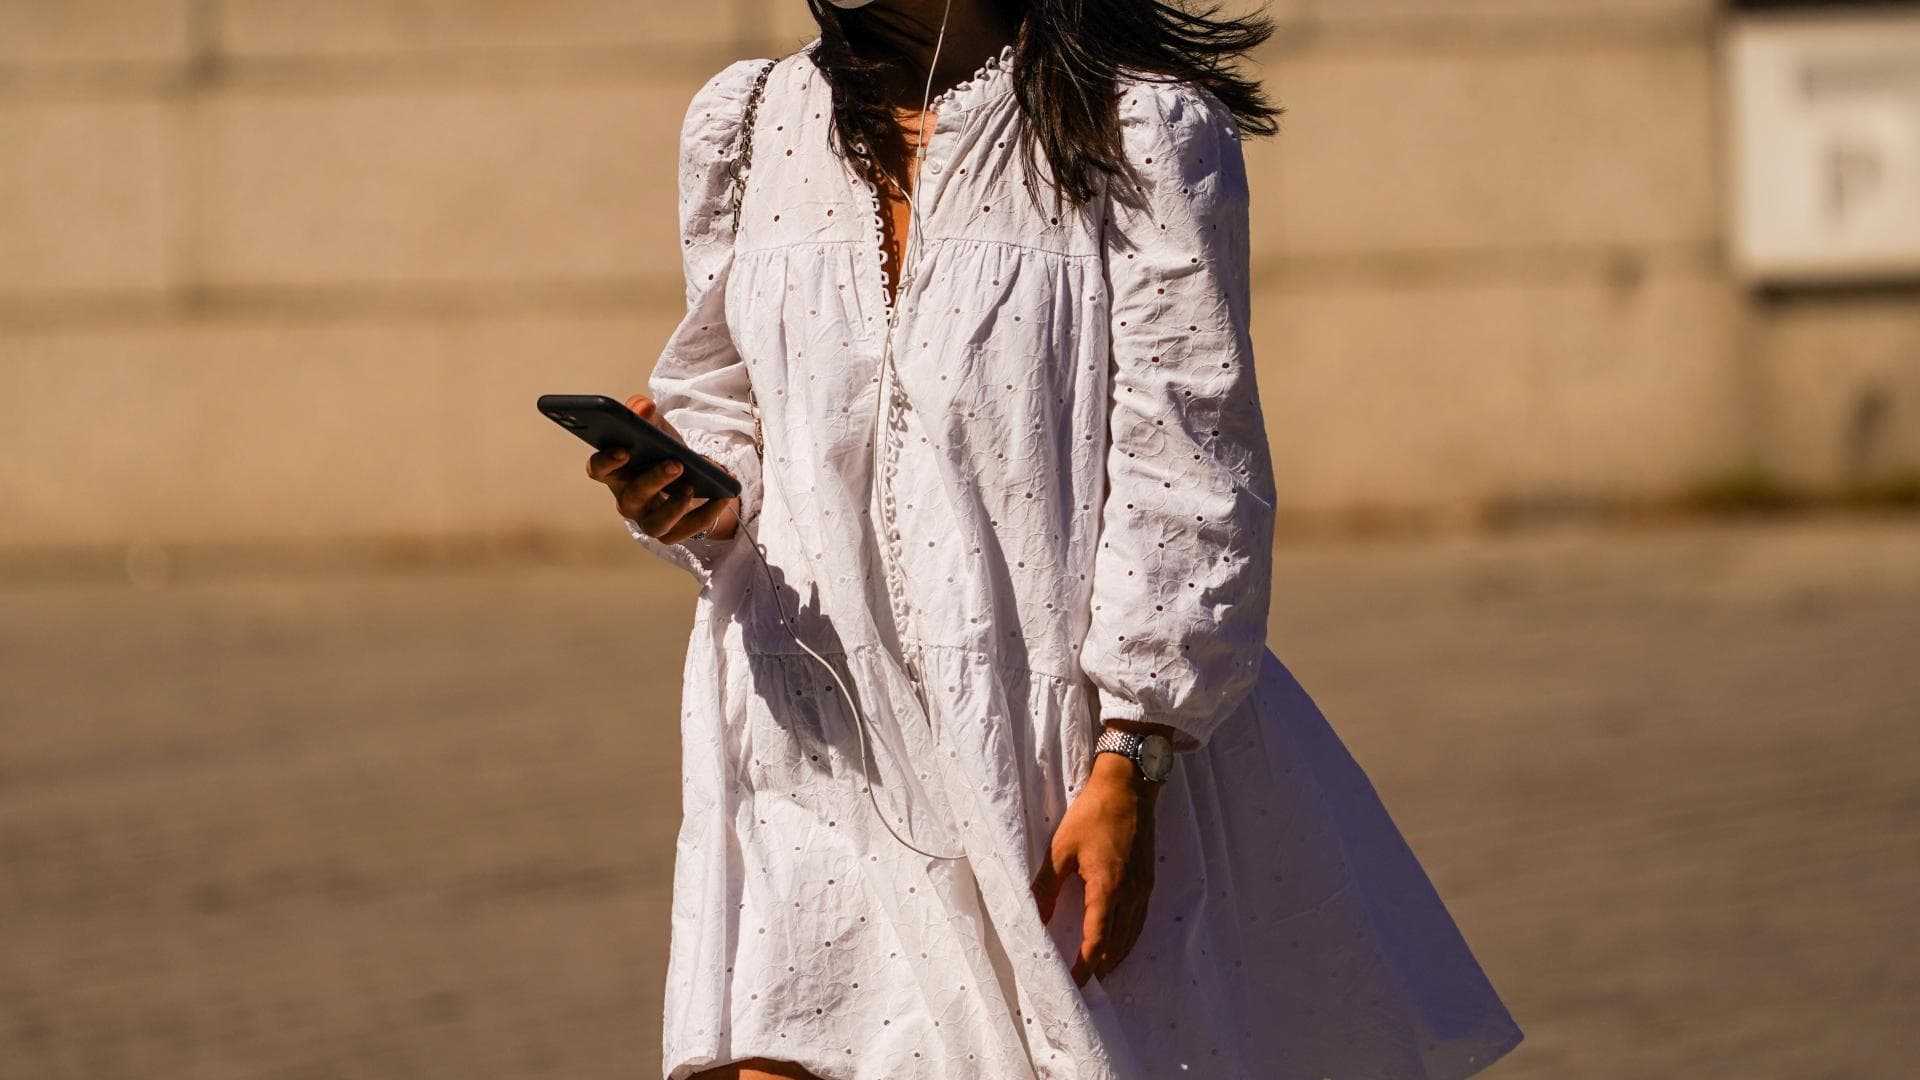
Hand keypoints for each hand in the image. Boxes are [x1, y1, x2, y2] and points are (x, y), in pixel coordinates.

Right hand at [586, 394, 739, 543]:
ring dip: (674, 506)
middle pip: (631, 497)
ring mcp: (647, 520)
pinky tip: (722, 496)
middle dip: (652, 480)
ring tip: (691, 486)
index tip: (624, 449)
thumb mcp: (657, 427)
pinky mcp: (670, 533)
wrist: (690, 475)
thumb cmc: (664, 450)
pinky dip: (706, 514)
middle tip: (675, 464)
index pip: (598, 469)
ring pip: (654, 524)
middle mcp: (627, 499)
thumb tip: (642, 406)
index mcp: (616, 471)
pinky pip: (686, 531)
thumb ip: (645, 413)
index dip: (607, 461)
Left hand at [1031, 752, 1157, 985]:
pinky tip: (1121, 940)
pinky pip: (1140, 920)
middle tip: (1084, 985)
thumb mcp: (1061, 850)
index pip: (1095, 940)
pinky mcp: (1148, 880)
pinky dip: (1129, 938)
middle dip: (1100, 966)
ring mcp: (1143, 888)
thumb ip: (1046, 887)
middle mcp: (1130, 894)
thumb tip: (1033, 918)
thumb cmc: (1093, 814)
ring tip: (1100, 971)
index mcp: (1107, 888)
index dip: (1084, 966)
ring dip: (1116, 955)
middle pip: (1117, 943)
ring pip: (1132, 934)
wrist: (1129, 786)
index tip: (1072, 984)